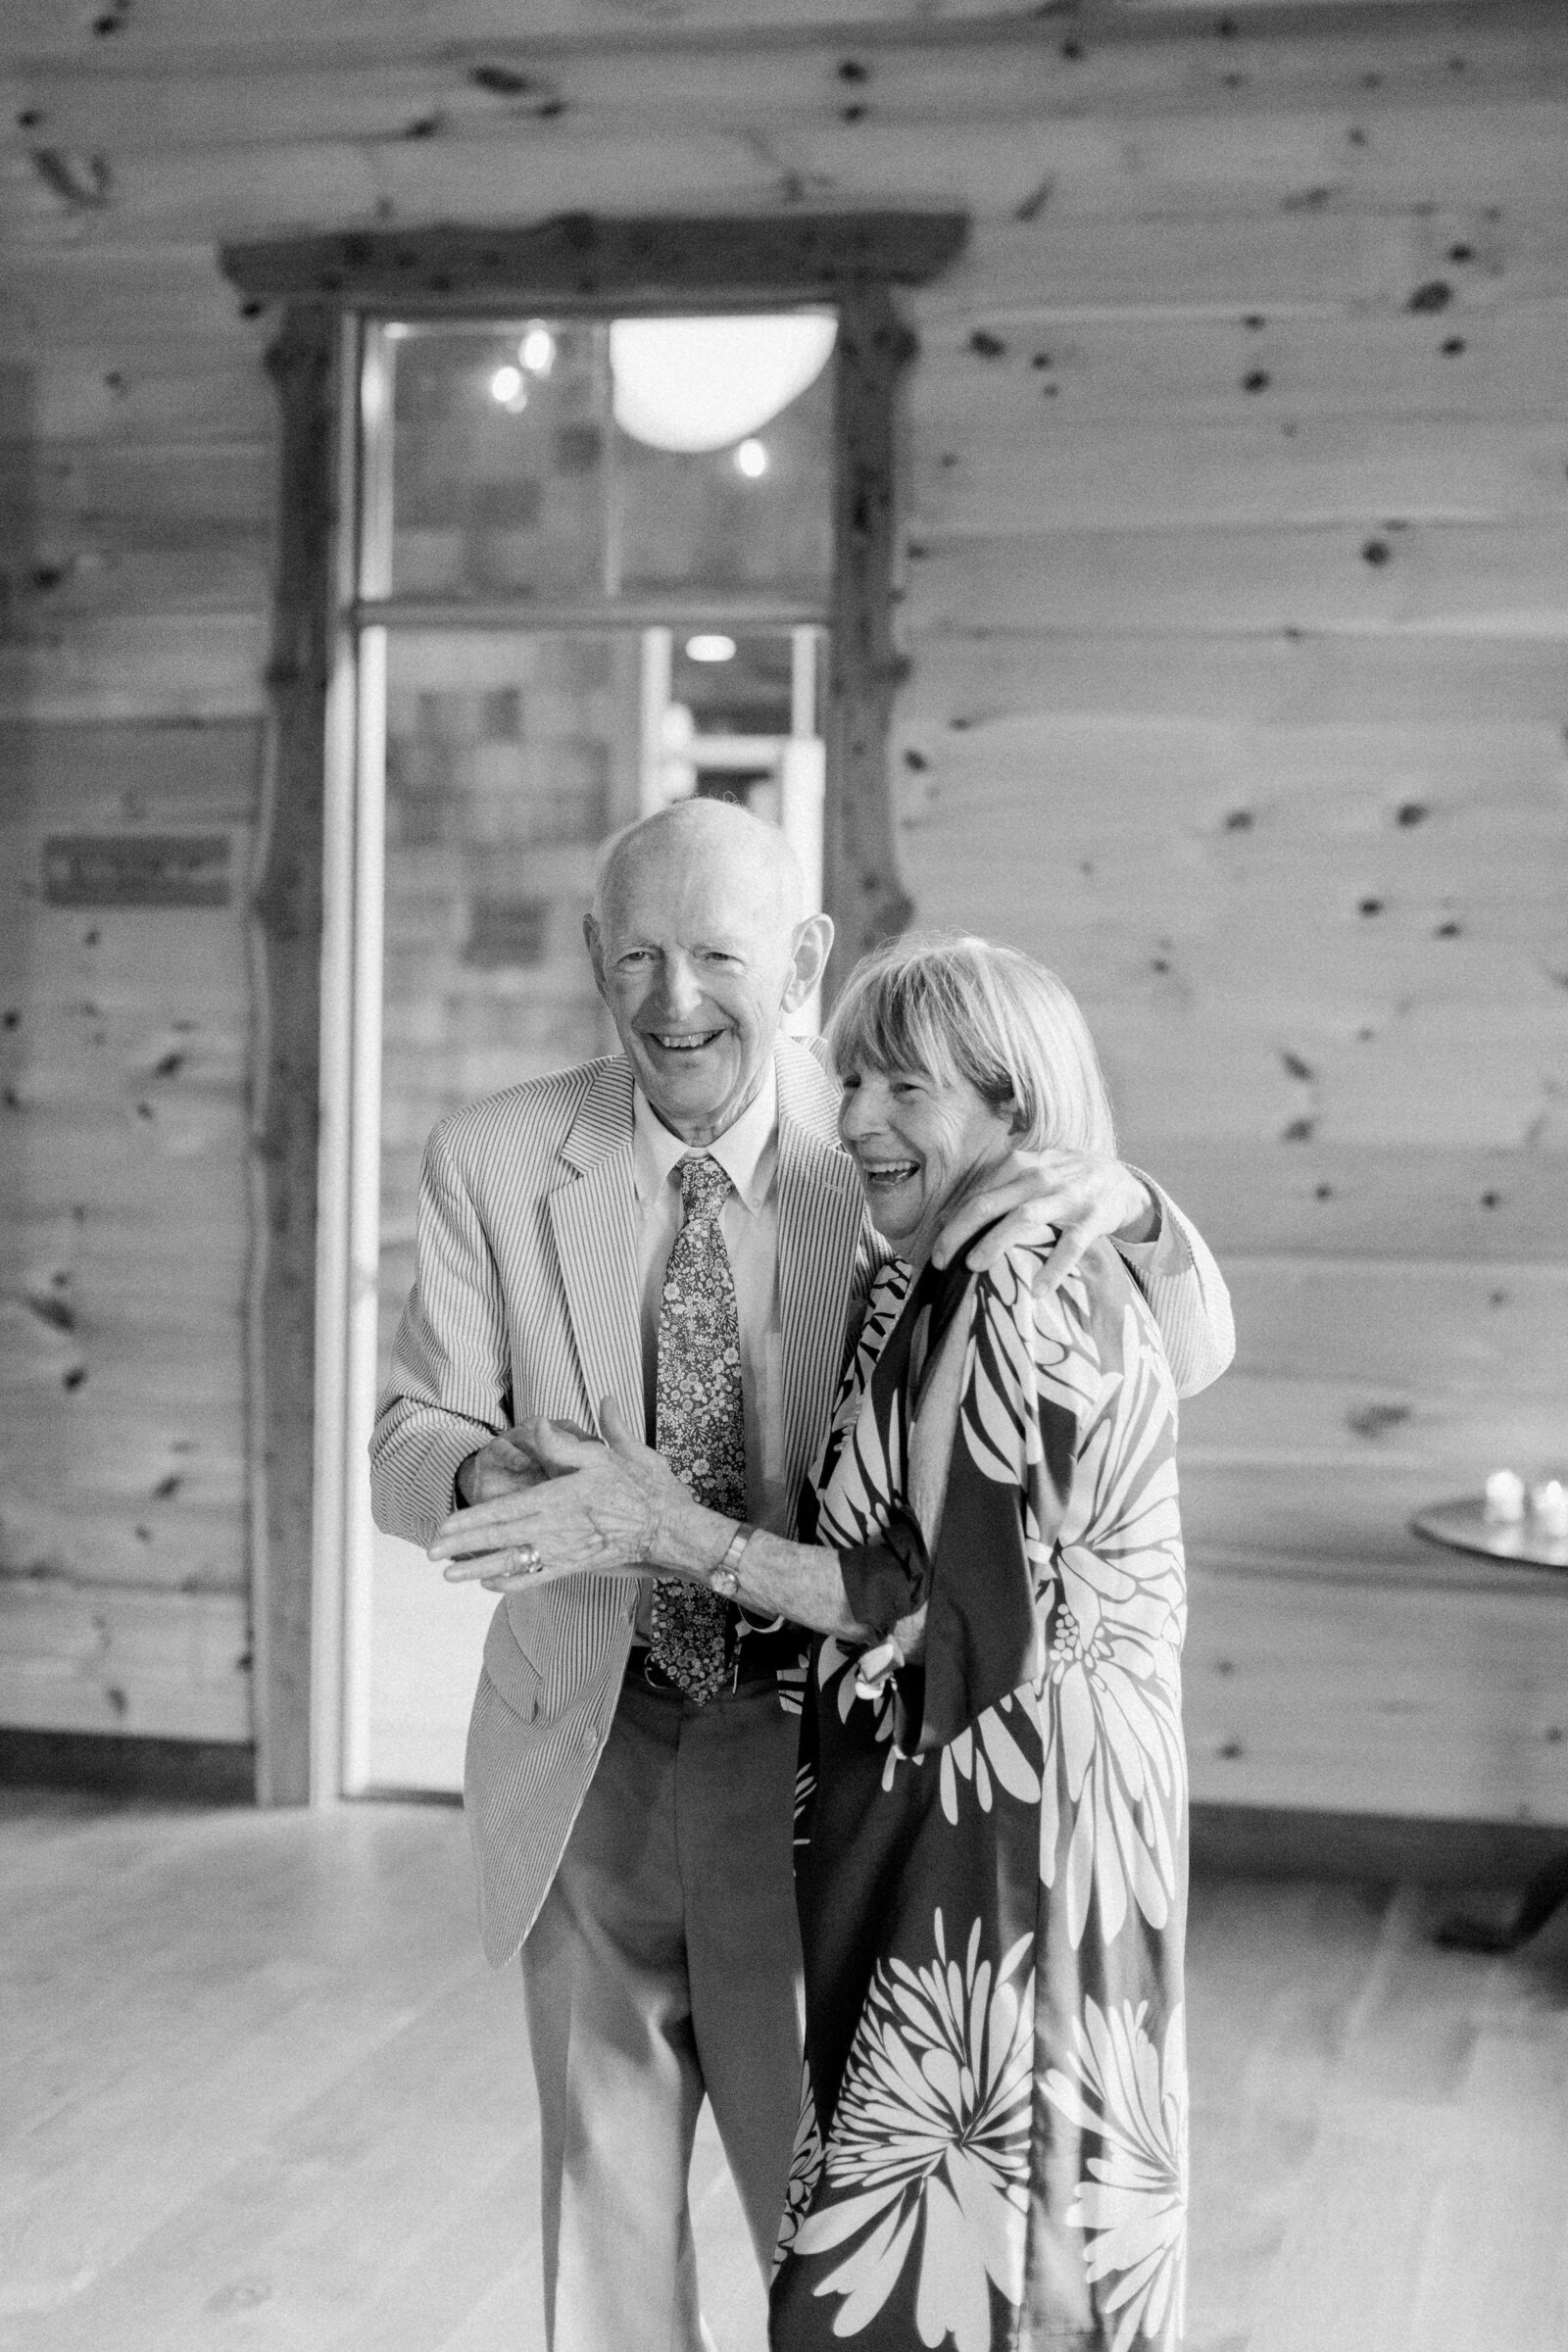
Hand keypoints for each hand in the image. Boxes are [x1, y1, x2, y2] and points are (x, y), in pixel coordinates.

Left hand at [431, 1398, 688, 1593]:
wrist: (669, 1526)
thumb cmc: (641, 1486)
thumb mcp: (608, 1454)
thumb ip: (568, 1443)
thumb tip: (537, 1422)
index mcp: (559, 1497)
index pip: (504, 1511)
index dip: (471, 1521)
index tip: (443, 1528)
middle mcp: (556, 1528)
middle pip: (500, 1538)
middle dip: (464, 1546)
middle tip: (432, 1553)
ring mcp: (564, 1550)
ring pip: (514, 1562)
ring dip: (479, 1568)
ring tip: (450, 1575)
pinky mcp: (575, 1566)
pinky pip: (538, 1577)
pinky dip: (513, 1583)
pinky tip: (491, 1585)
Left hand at [931, 1148, 1157, 1289]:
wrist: (1121, 1180)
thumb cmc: (1064, 1178)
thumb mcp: (1031, 1173)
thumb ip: (994, 1189)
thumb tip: (948, 1216)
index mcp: (1022, 1165)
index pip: (978, 1193)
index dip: (953, 1220)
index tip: (936, 1247)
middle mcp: (1041, 1177)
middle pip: (991, 1203)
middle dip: (960, 1232)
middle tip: (941, 1260)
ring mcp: (1068, 1197)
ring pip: (1024, 1219)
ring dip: (996, 1242)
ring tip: (974, 1266)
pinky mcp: (1092, 1219)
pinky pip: (1071, 1246)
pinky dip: (1054, 1268)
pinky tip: (1037, 1290)